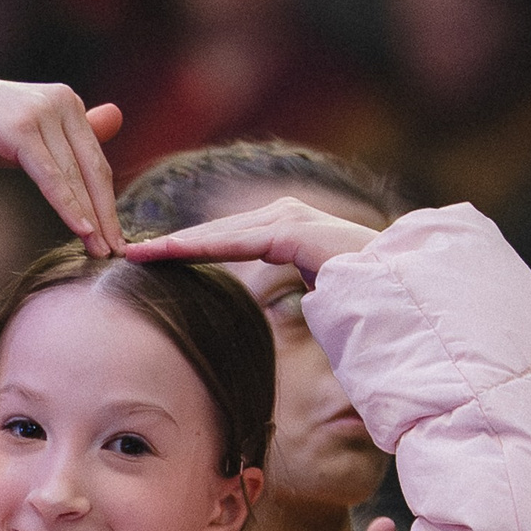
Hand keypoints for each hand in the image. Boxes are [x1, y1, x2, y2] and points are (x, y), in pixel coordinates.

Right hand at [0, 75, 126, 254]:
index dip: (108, 201)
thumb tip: (116, 117)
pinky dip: (68, 205)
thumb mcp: (29, 135)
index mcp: (66, 102)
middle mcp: (61, 101)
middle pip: (93, 169)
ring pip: (75, 175)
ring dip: (91, 217)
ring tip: (101, 250)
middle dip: (106, 215)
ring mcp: (42, 112)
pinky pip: (52, 175)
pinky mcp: (22, 127)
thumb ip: (70, 135)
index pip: (95, 161)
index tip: (117, 237)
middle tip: (117, 252)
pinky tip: (82, 229)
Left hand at [121, 195, 380, 284]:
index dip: (187, 248)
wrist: (405, 292)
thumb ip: (296, 296)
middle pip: (214, 232)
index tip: (150, 258)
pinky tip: (164, 253)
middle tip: (125, 251)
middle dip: (170, 242)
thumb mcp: (318, 295)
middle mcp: (285, 216)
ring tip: (132, 253)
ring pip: (217, 234)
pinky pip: (234, 243)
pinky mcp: (291, 233)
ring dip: (173, 244)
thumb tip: (294, 314)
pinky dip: (197, 248)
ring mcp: (289, 219)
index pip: (227, 239)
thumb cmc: (368, 301)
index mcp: (288, 230)